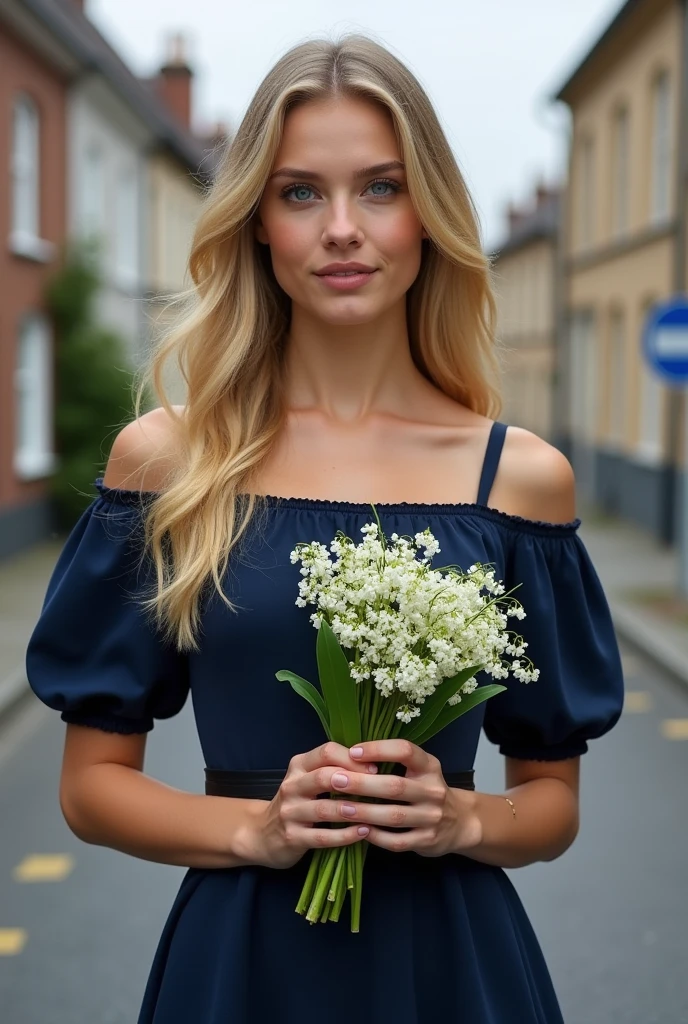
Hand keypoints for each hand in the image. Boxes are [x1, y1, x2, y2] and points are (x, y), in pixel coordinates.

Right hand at [242, 742, 378, 869]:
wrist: (262, 834)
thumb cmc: (297, 804)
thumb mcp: (308, 780)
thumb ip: (332, 769)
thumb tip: (373, 762)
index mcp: (298, 766)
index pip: (326, 752)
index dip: (352, 758)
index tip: (375, 768)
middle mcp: (292, 786)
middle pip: (323, 777)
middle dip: (354, 781)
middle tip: (379, 788)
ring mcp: (290, 812)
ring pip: (323, 809)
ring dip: (352, 810)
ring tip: (376, 812)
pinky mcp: (292, 837)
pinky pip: (322, 836)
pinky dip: (345, 835)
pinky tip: (364, 832)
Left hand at [315, 739, 482, 856]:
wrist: (460, 822)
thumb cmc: (426, 789)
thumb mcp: (420, 769)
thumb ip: (395, 762)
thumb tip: (350, 755)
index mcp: (430, 766)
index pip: (405, 751)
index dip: (378, 749)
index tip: (352, 751)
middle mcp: (434, 790)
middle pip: (395, 786)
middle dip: (362, 783)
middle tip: (335, 780)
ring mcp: (432, 818)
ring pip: (394, 816)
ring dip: (365, 812)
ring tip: (340, 807)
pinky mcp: (427, 841)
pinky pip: (397, 841)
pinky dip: (376, 836)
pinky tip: (359, 830)